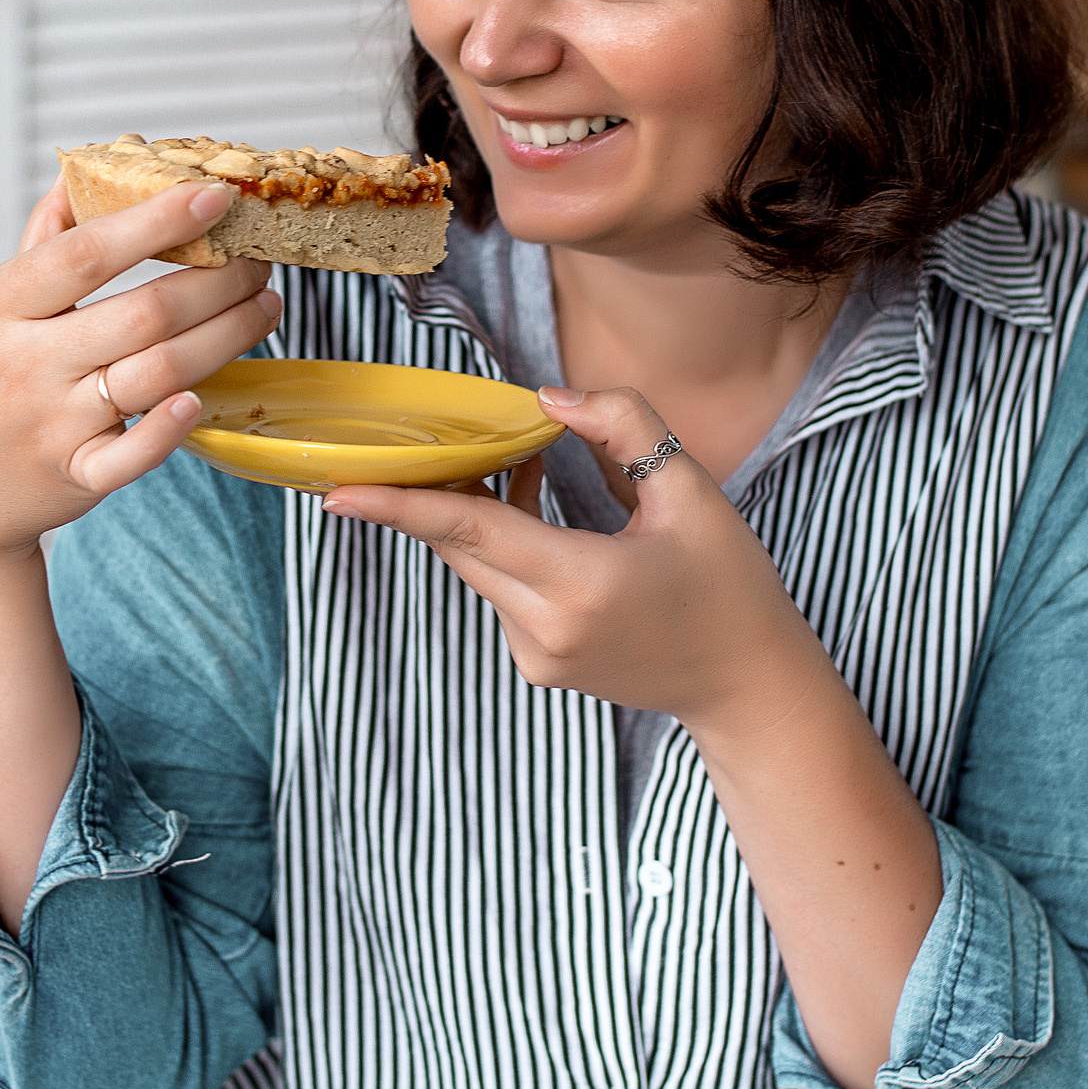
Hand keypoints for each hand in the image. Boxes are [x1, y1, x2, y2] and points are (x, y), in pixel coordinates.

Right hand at [0, 178, 280, 579]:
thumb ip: (44, 242)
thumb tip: (83, 172)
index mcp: (1, 305)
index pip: (88, 253)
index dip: (157, 222)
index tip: (213, 197)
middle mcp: (25, 361)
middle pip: (144, 314)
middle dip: (218, 283)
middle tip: (257, 263)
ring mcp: (50, 423)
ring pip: (158, 374)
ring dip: (226, 337)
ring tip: (264, 308)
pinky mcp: (74, 476)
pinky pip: (133, 453)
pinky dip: (170, 427)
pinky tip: (204, 397)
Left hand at [321, 387, 835, 736]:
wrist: (749, 688)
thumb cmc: (731, 587)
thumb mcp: (692, 491)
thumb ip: (621, 426)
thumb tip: (547, 400)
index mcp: (580, 583)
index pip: (468, 530)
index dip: (398, 505)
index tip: (337, 492)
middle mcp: (544, 628)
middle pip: (461, 544)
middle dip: (438, 487)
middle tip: (430, 434)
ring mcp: (536, 655)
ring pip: (477, 566)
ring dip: (483, 513)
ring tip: (522, 466)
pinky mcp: (538, 666)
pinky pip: (500, 590)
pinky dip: (505, 548)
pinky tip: (541, 518)